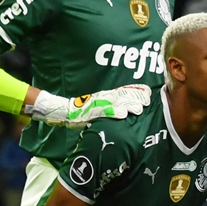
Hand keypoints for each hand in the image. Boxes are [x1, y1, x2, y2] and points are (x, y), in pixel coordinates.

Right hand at [30, 85, 151, 127]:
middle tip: (149, 97)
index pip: (121, 92)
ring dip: (129, 104)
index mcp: (103, 96)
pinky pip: (104, 111)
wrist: (57, 109)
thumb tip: (119, 112)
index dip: (135, 91)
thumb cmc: (75, 110)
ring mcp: (95, 104)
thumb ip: (105, 107)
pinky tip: (125, 114)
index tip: (148, 91)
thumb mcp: (93, 108)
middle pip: (121, 95)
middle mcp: (101, 98)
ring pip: (115, 102)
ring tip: (141, 107)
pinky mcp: (89, 111)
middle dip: (135, 96)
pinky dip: (115, 112)